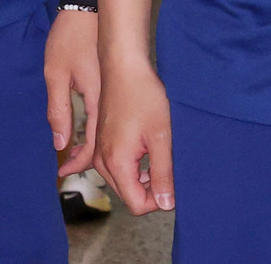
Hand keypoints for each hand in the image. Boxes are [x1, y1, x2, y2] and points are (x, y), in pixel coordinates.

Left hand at [44, 8, 99, 174]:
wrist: (88, 6)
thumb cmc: (70, 37)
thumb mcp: (56, 73)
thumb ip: (58, 110)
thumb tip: (60, 144)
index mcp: (96, 98)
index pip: (92, 143)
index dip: (79, 162)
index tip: (64, 172)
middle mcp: (108, 99)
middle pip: (103, 140)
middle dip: (87, 158)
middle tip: (68, 166)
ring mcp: (111, 90)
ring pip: (106, 128)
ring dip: (92, 144)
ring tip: (74, 153)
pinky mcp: (110, 82)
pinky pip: (106, 114)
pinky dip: (96, 128)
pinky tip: (85, 130)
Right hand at [94, 55, 174, 214]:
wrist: (123, 65)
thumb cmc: (142, 94)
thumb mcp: (160, 136)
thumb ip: (163, 173)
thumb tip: (166, 204)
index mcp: (116, 163)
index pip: (137, 204)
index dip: (158, 200)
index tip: (171, 180)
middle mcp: (102, 161)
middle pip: (127, 195)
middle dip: (149, 189)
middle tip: (166, 164)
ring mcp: (99, 151)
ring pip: (120, 181)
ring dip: (139, 177)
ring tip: (156, 152)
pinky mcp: (100, 140)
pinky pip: (111, 165)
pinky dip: (128, 166)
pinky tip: (139, 150)